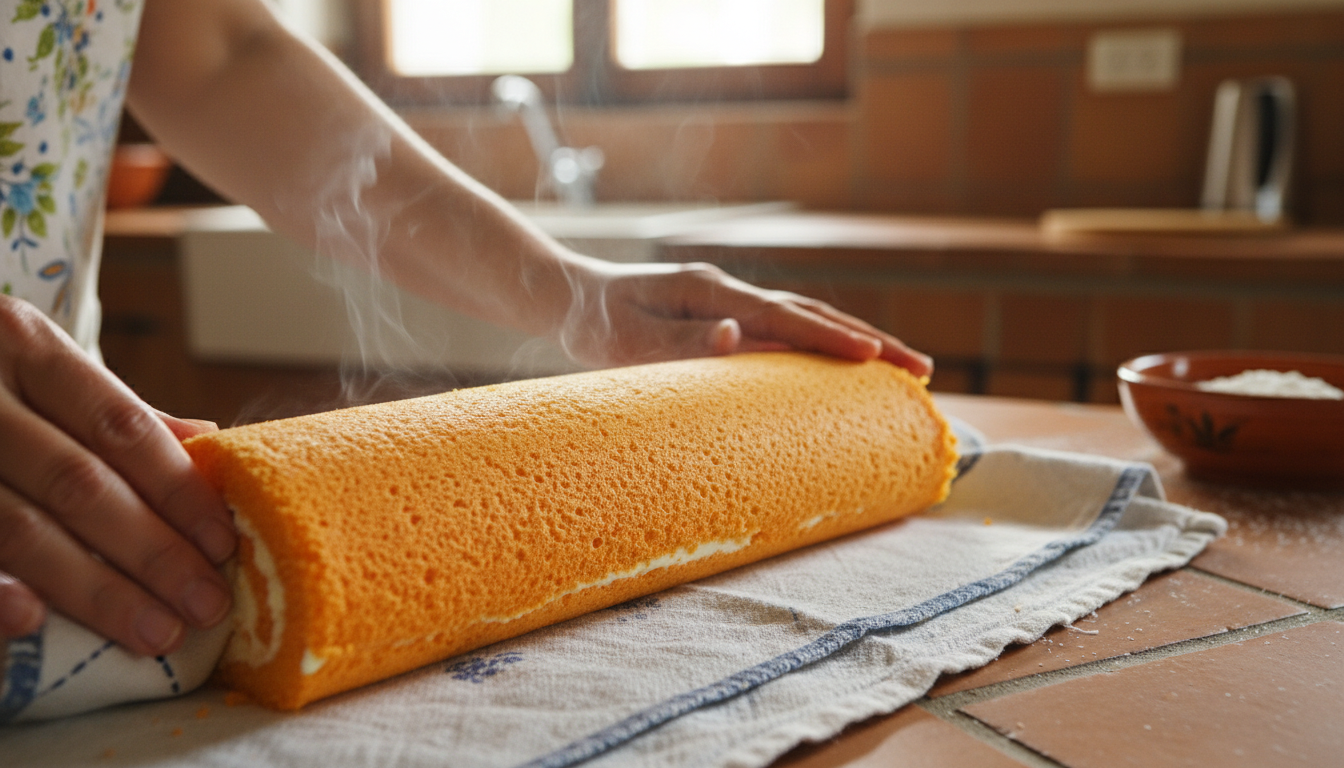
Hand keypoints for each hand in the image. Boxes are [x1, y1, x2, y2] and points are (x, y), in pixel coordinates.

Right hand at [0, 296, 234, 655]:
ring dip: (91, 588)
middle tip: (205, 605)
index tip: (225, 544)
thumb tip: (208, 441)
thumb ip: (112, 411)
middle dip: (151, 551)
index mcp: (22, 344)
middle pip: (77, 483)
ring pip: (17, 526)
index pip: (119, 425)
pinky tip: (31, 623)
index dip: (176, 489)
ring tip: (153, 631)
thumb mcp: (36, 368)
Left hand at [554, 261, 933, 375]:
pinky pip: (790, 329)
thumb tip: (735, 336)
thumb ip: (679, 341)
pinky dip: (827, 343)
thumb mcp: (626, 340)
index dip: (829, 338)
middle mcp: (729, 290)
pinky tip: (849, 364)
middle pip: (812, 313)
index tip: (873, 358)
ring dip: (856, 341)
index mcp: (709, 289)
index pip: (781, 316)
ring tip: (904, 368)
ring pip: (808, 318)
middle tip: (920, 371)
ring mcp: (733, 300)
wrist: (571, 298)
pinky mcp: (731, 315)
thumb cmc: (595, 325)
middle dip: (869, 341)